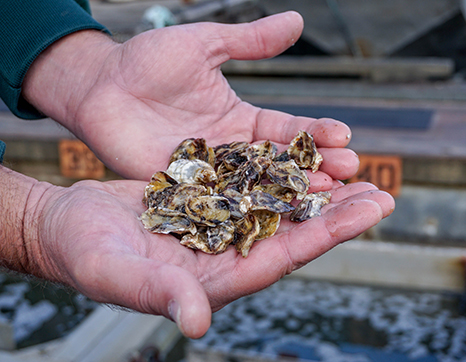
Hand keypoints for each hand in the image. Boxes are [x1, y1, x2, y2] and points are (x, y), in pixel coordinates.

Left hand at [23, 11, 356, 185]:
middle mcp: (233, 152)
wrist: (101, 88)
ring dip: (294, 194)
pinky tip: (278, 217)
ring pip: (259, 189)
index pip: (288, 130)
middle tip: (351, 176)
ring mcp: (212, 175)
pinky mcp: (188, 192)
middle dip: (318, 169)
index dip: (317, 133)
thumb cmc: (147, 62)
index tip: (345, 136)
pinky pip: (224, 203)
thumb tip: (298, 21)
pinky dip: (251, 210)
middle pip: (283, 165)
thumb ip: (249, 42)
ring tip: (329, 198)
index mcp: (241, 119)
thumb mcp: (204, 45)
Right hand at [33, 178, 393, 337]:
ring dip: (311, 191)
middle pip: (289, 233)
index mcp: (211, 278)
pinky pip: (248, 187)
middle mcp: (222, 253)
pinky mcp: (204, 201)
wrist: (68, 225)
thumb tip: (196, 321)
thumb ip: (155, 294)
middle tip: (378, 190)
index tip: (366, 212)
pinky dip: (274, 174)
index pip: (280, 258)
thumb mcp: (115, 272)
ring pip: (274, 208)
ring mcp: (215, 226)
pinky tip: (296, 160)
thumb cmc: (83, 254)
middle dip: (334, 214)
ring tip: (348, 171)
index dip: (324, 237)